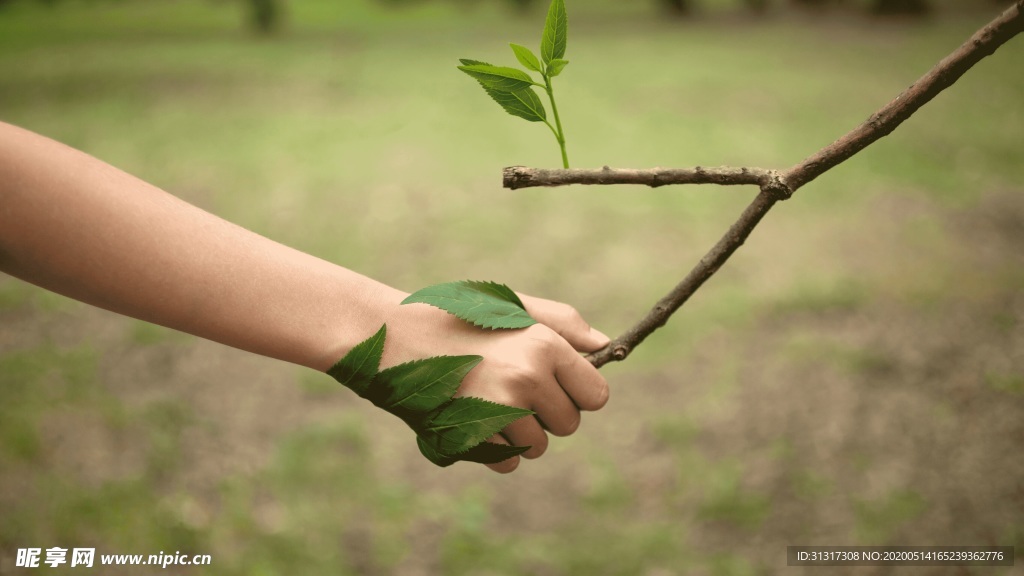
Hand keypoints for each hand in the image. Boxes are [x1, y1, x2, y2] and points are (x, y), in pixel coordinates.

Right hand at [384, 292, 609, 472]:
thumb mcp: (512, 307)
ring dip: (519, 433)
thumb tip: (607, 347)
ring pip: (538, 446)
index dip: (578, 392)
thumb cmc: (457, 317)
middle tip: (511, 387)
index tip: (556, 384)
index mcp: (544, 345)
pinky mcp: (472, 438)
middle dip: (548, 413)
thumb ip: (564, 324)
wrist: (391, 336)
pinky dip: (493, 449)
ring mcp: (499, 412)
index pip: (596, 395)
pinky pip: (507, 462)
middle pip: (569, 425)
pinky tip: (471, 417)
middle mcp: (527, 379)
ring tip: (486, 399)